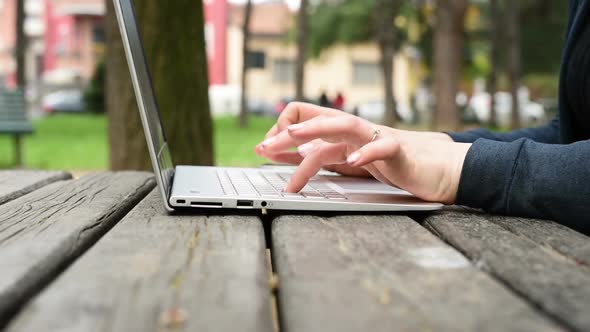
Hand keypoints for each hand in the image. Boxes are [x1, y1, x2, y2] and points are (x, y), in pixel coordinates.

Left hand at [256, 102, 470, 203]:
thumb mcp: (350, 162)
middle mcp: (356, 132)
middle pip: (318, 122)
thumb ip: (325, 158)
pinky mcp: (397, 151)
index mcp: (343, 134)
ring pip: (344, 126)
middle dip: (287, 133)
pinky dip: (366, 153)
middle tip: (264, 148)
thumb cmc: (391, 164)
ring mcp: (376, 138)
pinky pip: (381, 147)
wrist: (434, 168)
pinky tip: (353, 161)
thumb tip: (292, 159)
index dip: (283, 131)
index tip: (265, 148)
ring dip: (316, 130)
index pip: (307, 120)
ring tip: (293, 138)